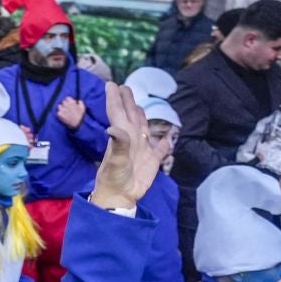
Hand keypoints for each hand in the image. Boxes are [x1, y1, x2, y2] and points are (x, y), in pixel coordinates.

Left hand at [56, 97, 86, 129]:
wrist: (76, 124)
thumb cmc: (80, 116)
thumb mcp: (83, 108)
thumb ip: (80, 103)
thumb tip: (78, 100)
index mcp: (71, 103)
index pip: (67, 98)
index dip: (69, 101)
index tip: (70, 103)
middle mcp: (66, 105)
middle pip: (63, 102)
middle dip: (65, 104)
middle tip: (67, 108)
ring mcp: (62, 109)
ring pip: (59, 106)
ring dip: (61, 108)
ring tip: (65, 112)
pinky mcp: (59, 114)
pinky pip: (58, 112)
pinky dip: (60, 113)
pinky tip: (63, 116)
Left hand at [88, 83, 164, 210]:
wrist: (120, 197)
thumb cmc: (114, 179)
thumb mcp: (116, 161)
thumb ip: (119, 144)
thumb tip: (114, 127)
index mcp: (122, 136)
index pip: (117, 113)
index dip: (115, 99)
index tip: (111, 84)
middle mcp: (132, 139)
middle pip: (131, 116)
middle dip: (128, 101)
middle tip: (125, 87)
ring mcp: (142, 149)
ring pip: (143, 128)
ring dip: (143, 117)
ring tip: (140, 106)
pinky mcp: (152, 161)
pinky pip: (161, 149)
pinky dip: (165, 142)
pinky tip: (168, 137)